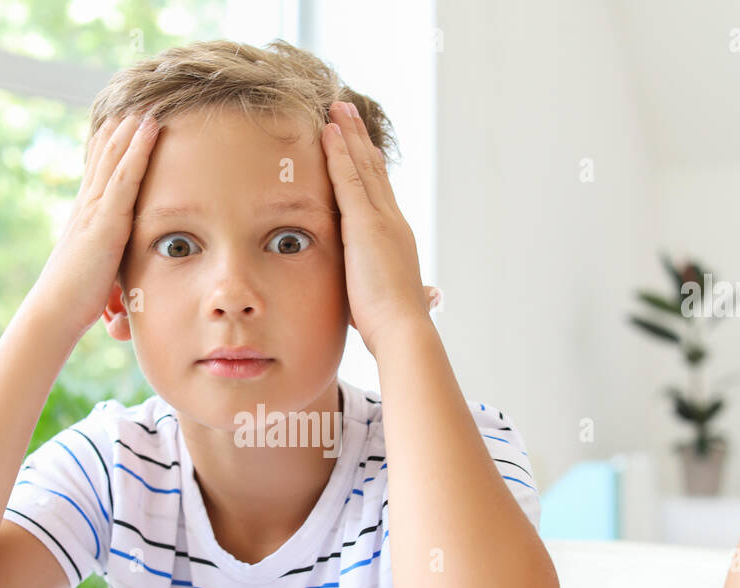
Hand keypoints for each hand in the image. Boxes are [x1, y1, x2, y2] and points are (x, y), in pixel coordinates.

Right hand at [18, 111, 159, 333]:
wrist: (55, 312)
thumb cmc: (76, 301)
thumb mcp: (99, 272)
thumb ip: (110, 261)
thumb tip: (120, 274)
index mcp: (86, 217)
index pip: (99, 173)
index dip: (110, 146)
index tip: (123, 122)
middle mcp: (87, 206)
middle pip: (105, 157)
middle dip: (121, 129)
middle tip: (136, 102)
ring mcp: (95, 211)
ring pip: (115, 158)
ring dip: (131, 129)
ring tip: (147, 104)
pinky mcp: (105, 222)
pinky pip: (125, 178)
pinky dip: (138, 150)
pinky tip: (148, 129)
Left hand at [321, 101, 437, 354]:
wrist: (403, 328)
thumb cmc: (392, 323)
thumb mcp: (388, 297)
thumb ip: (390, 288)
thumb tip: (411, 297)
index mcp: (396, 237)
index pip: (380, 193)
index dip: (369, 166)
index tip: (362, 145)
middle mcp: (393, 220)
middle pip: (374, 169)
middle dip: (359, 139)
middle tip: (347, 111)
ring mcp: (381, 219)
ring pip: (363, 166)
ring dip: (349, 134)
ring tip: (338, 108)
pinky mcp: (366, 224)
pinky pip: (349, 179)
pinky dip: (339, 153)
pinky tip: (329, 132)